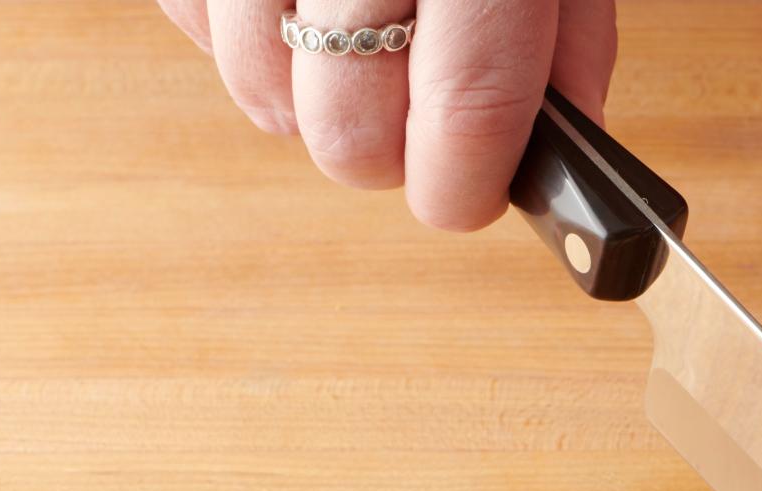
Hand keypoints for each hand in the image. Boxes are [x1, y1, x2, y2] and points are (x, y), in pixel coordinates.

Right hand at [157, 0, 615, 229]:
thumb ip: (565, 39)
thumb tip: (562, 149)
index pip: (469, 106)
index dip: (466, 183)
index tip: (467, 199)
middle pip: (349, 131)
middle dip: (388, 158)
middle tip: (415, 124)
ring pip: (262, 97)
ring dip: (310, 106)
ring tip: (352, 54)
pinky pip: (197, 30)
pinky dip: (245, 43)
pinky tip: (291, 9)